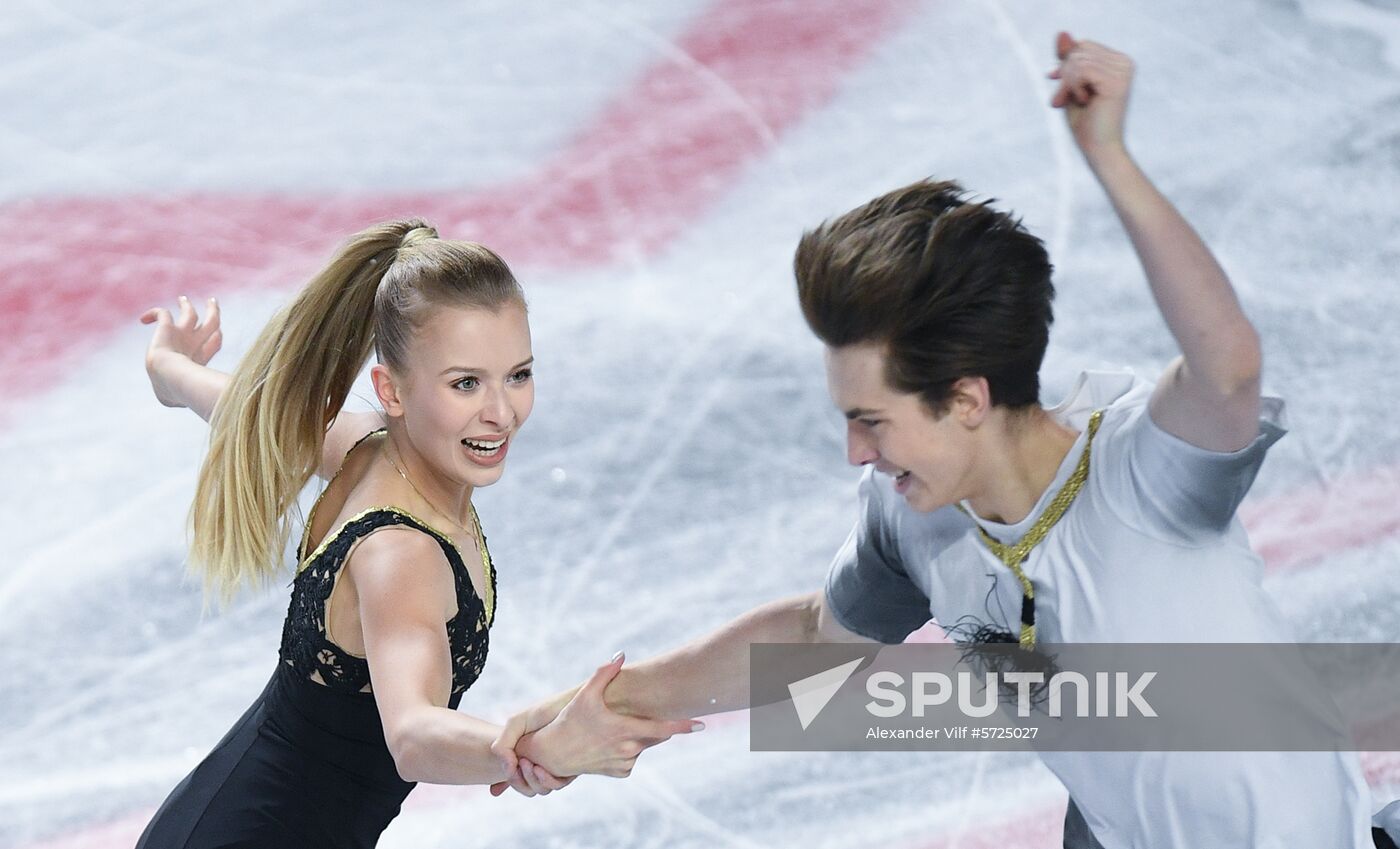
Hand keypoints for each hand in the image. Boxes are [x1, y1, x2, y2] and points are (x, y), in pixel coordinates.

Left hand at [140, 295, 221, 407]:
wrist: (169, 377)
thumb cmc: (175, 390)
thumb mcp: (176, 398)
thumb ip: (176, 398)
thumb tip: (174, 402)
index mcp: (200, 359)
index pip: (213, 344)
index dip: (216, 337)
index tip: (217, 335)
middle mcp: (194, 344)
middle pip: (211, 324)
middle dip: (213, 313)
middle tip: (213, 303)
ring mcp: (182, 335)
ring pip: (190, 313)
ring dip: (186, 305)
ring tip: (182, 299)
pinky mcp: (167, 328)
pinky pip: (162, 313)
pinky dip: (153, 313)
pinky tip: (142, 320)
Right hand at [489, 694, 574, 797]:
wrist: (583, 702)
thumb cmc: (551, 709)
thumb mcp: (518, 723)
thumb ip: (503, 744)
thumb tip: (507, 769)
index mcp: (527, 751)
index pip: (515, 777)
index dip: (507, 781)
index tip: (500, 783)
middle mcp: (541, 761)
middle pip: (526, 786)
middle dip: (519, 781)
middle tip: (523, 763)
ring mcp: (556, 766)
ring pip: (540, 788)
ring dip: (532, 781)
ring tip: (531, 764)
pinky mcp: (571, 769)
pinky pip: (557, 784)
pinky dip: (547, 781)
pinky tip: (540, 767)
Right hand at [493, 653, 703, 790]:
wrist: (553, 754)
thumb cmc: (570, 720)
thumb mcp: (585, 694)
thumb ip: (604, 672)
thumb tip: (621, 654)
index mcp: (624, 729)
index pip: (662, 728)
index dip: (683, 726)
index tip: (702, 725)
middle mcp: (628, 748)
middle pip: (655, 734)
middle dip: (654, 724)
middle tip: (633, 718)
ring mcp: (625, 762)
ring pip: (643, 745)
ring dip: (636, 737)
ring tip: (609, 732)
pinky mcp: (620, 772)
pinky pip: (632, 757)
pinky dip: (627, 750)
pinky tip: (608, 745)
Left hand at [1047, 32, 1132, 156]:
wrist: (1098, 149)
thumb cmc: (1085, 122)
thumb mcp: (1070, 85)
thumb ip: (1067, 59)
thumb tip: (1062, 32)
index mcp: (1117, 61)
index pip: (1082, 46)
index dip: (1065, 62)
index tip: (1055, 79)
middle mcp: (1124, 62)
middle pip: (1079, 50)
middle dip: (1064, 75)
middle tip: (1061, 100)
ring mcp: (1123, 70)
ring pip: (1078, 60)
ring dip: (1067, 84)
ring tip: (1074, 102)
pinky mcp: (1117, 81)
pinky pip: (1081, 70)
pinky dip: (1073, 87)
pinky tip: (1084, 101)